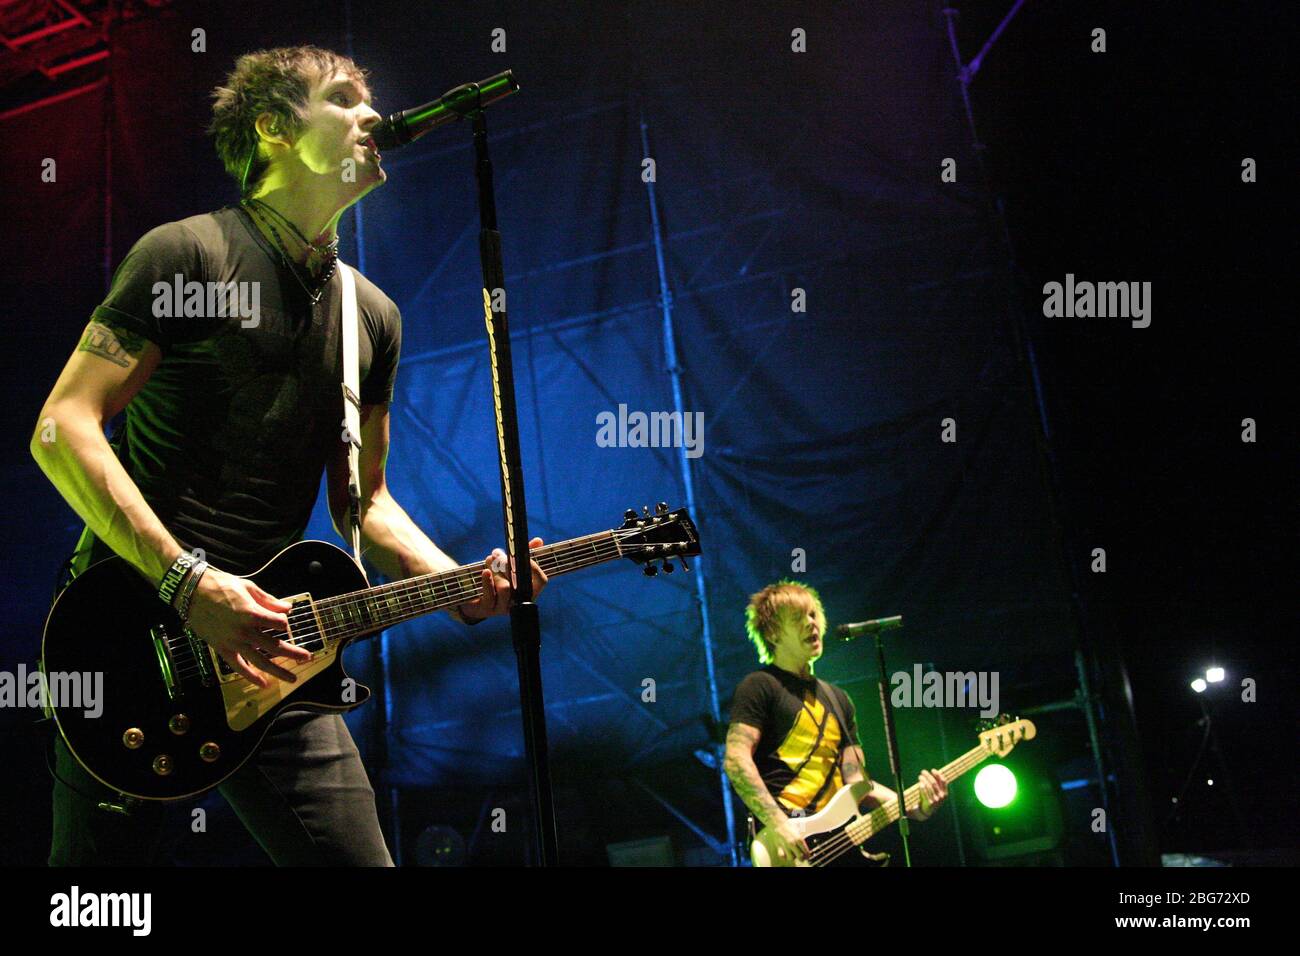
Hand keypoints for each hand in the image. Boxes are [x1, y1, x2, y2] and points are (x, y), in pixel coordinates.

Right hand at [184, 567, 312, 687]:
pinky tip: (263, 684)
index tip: (282, 621)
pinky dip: (250, 677)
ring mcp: (233, 642)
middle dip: (293, 653)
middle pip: (274, 646)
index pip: (279, 623)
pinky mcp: (222, 648)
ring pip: (260, 661)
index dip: (284, 622)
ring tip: (292, 678)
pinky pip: (238, 666)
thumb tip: (288, 608)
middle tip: (307, 658)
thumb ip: (269, 600)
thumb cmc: (220, 585)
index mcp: (252, 613)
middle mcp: (244, 631)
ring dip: (278, 671)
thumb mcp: (248, 587)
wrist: (191, 592)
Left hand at [458, 537, 547, 621]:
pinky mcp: (488, 610)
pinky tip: (485, 572)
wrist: (475, 597)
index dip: (534, 566)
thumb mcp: (510, 565)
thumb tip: (539, 540)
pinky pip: (490, 596)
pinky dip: (487, 581)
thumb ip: (524, 554)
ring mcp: (504, 608)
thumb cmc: (496, 578)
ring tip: (489, 561)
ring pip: (505, 588)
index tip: (522, 553)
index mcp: (529, 590)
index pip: (542, 580)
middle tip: (497, 553)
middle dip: (507, 564)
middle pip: (520, 582)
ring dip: (495, 571)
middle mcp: (519, 601)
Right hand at [769, 820, 810, 863]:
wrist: (777, 822)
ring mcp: (786, 845)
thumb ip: (801, 840)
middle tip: (802, 858)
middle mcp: (793, 843)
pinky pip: (782, 856)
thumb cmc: (788, 825)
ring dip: (793, 857)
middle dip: (802, 858)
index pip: (806, 852)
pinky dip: (784, 857)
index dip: (807, 855)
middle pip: (800, 857)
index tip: (807, 856)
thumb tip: (803, 847)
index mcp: (799, 839)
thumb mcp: (797, 831)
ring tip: (793, 855)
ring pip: (791, 858)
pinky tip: (786, 854)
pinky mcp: (779, 846)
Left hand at [911, 768, 948, 820]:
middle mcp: (942, 796)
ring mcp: (936, 800)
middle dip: (928, 776)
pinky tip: (920, 783)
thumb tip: (933, 771)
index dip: (938, 774)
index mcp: (945, 793)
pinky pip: (925, 793)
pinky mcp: (930, 803)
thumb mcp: (936, 791)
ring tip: (920, 776)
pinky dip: (922, 787)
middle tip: (923, 771)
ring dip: (924, 780)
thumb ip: (936, 783)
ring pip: (929, 787)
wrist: (927, 811)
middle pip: (934, 783)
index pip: (943, 781)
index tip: (932, 770)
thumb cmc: (931, 797)